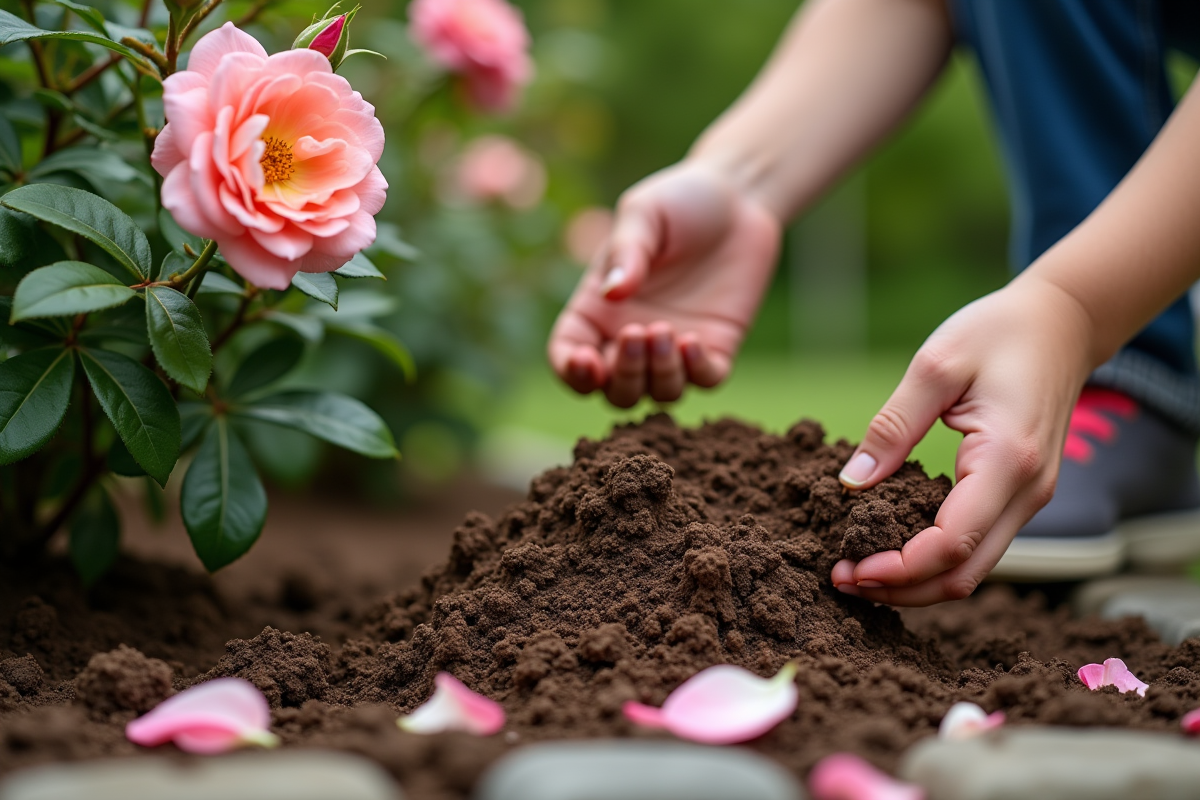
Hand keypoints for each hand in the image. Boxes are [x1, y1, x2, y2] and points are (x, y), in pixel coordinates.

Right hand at [547, 162, 780, 407]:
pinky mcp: (716, 346)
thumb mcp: (643, 215)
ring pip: (659, 394)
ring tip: (666, 330)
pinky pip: (704, 381)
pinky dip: (696, 373)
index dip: (571, 372)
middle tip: (637, 332)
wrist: (737, 196)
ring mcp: (674, 347)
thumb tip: (612, 293)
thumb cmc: (677, 201)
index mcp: (597, 309)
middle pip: (615, 390)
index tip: (587, 362)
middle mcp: (631, 337)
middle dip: (623, 375)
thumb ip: (626, 252)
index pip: (569, 357)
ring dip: (659, 375)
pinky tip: (694, 341)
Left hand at [830, 276, 1095, 605]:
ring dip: (915, 582)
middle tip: (842, 578)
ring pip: (972, 569)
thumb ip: (893, 427)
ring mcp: (1029, 498)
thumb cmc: (998, 333)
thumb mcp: (935, 365)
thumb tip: (850, 483)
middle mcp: (1027, 492)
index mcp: (1007, 461)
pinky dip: (933, 560)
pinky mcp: (1019, 495)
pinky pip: (976, 546)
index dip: (898, 568)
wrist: (1062, 323)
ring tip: (857, 571)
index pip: (952, 544)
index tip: (848, 568)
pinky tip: (890, 549)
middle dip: (901, 588)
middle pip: (964, 575)